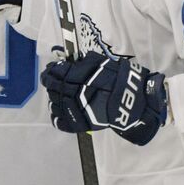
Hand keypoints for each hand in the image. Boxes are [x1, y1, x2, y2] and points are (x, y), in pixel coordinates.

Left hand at [41, 50, 166, 144]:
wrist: (132, 103)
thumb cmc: (119, 80)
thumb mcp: (102, 63)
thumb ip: (85, 62)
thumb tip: (70, 60)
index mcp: (78, 77)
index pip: (55, 72)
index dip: (51, 69)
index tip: (52, 68)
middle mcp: (73, 93)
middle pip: (53, 87)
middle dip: (51, 82)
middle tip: (52, 79)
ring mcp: (74, 110)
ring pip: (54, 103)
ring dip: (54, 97)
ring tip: (59, 94)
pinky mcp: (78, 124)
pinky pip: (60, 122)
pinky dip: (57, 116)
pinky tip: (60, 110)